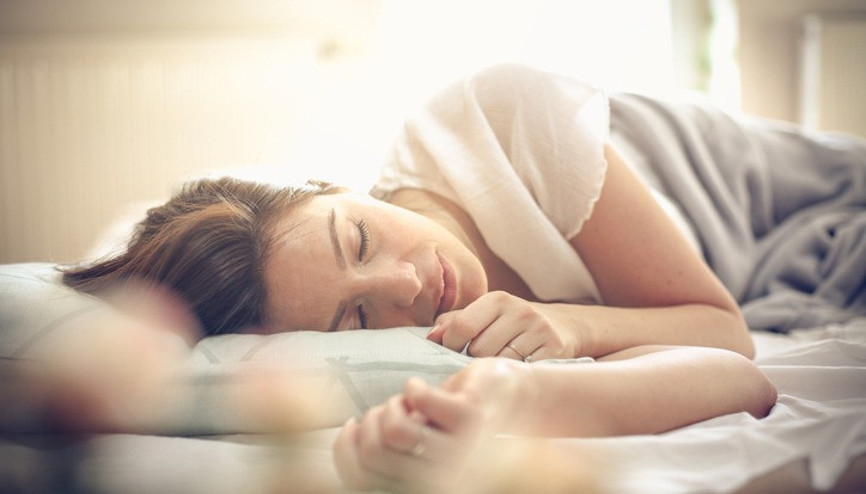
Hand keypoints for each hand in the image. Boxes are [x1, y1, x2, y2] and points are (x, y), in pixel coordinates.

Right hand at [333, 358, 529, 492]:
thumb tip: (347, 432)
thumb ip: (378, 445)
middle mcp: (439, 481)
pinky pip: (417, 399)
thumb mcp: (406, 435)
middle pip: (373, 451)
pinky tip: (426, 389)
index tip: (353, 425)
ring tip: (411, 403)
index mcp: (418, 486)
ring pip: (394, 429)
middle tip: (394, 409)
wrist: (502, 395)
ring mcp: (457, 453)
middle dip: (372, 420)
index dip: (344, 447)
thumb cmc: (445, 416)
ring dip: (395, 404)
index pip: (359, 478)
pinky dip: (414, 386)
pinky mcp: (468, 420)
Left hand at [427, 291, 582, 360]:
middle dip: (472, 361)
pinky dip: (512, 376)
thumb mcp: (484, 315)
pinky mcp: (554, 350)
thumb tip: (431, 337)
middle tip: (475, 364)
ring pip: (500, 363)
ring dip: (492, 371)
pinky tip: (512, 374)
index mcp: (498, 299)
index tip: (449, 353)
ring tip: (493, 370)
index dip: (449, 344)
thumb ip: (454, 323)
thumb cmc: (510, 324)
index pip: (462, 325)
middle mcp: (520, 311)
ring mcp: (539, 330)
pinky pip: (521, 372)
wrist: (562, 327)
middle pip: (479, 349)